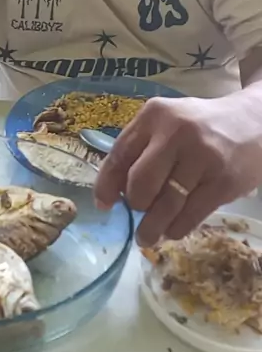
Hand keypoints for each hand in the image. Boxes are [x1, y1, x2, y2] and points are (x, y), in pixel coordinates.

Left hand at [93, 94, 261, 245]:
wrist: (256, 123)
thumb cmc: (201, 127)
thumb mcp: (168, 124)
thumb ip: (139, 149)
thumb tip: (111, 194)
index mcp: (156, 114)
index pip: (119, 154)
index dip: (106, 185)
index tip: (104, 205)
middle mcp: (177, 132)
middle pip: (140, 184)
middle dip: (135, 205)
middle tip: (139, 212)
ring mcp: (204, 157)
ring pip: (165, 206)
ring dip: (151, 228)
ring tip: (147, 237)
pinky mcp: (224, 181)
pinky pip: (190, 216)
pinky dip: (176, 229)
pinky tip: (173, 229)